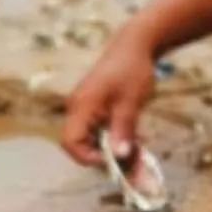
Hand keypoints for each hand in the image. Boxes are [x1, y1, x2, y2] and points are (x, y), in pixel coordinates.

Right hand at [61, 24, 156, 166]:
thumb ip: (123, 128)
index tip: (113, 162)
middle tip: (134, 166)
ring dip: (116, 151)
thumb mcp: (131, 101)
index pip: (70, 141)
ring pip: (96, 140)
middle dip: (107, 159)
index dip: (88, 157)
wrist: (135, 45)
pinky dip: (118, 139)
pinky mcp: (97, 110)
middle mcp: (79, 109)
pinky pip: (103, 131)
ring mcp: (87, 110)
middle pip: (82, 145)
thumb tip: (119, 156)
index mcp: (81, 106)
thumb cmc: (132, 69)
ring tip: (140, 158)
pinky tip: (138, 142)